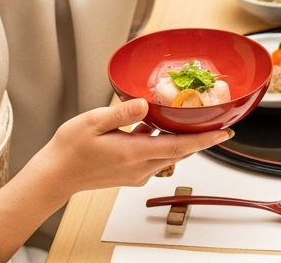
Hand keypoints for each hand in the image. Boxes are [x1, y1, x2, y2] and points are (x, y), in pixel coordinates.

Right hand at [30, 98, 230, 193]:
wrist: (56, 175)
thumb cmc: (70, 149)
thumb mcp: (93, 122)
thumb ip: (121, 113)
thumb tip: (144, 104)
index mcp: (133, 153)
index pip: (179, 146)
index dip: (205, 140)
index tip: (224, 132)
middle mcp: (139, 167)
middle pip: (179, 151)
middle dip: (200, 138)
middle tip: (216, 123)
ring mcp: (135, 173)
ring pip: (168, 154)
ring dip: (180, 139)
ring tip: (188, 120)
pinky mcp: (130, 173)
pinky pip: (155, 156)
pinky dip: (161, 142)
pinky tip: (152, 126)